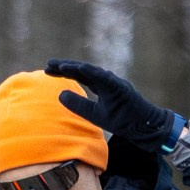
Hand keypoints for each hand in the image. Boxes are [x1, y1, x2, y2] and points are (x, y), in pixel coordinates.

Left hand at [45, 59, 179, 154]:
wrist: (142, 125)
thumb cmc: (120, 118)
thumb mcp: (93, 114)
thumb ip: (78, 104)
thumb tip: (59, 95)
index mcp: (99, 85)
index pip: (78, 75)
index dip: (63, 71)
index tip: (47, 70)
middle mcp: (105, 80)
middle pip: (82, 70)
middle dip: (65, 66)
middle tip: (48, 64)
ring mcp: (114, 82)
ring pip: (92, 71)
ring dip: (76, 67)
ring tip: (61, 66)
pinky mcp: (121, 88)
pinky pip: (105, 78)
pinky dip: (94, 72)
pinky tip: (81, 68)